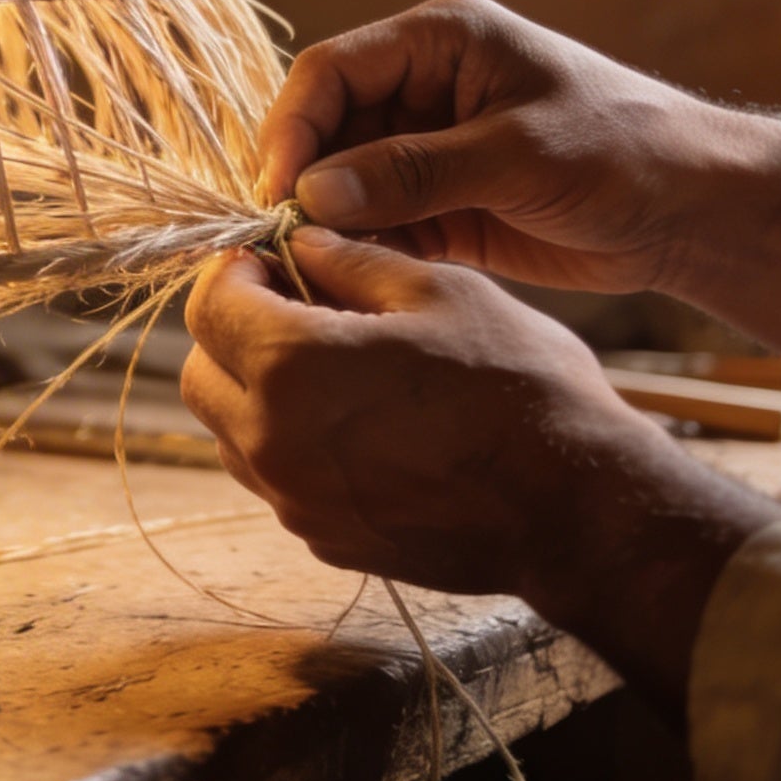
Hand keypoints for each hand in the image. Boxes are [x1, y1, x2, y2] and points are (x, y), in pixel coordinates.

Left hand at [183, 229, 780, 712]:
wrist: (579, 513)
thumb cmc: (520, 389)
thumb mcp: (441, 292)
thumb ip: (352, 261)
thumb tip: (300, 241)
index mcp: (290, 368)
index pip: (209, 303)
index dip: (236, 270)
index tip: (275, 261)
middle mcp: (272, 443)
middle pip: (200, 373)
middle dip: (232, 332)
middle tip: (294, 308)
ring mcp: (295, 501)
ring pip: (230, 431)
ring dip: (255, 390)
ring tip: (330, 365)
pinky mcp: (323, 538)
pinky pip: (275, 478)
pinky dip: (290, 442)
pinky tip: (357, 422)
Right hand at [261, 0, 724, 293]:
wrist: (697, 212)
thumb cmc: (624, 153)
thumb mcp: (518, 156)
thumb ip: (413, 171)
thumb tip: (313, 192)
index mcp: (440, 41)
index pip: (332, 71)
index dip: (293, 128)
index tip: (279, 192)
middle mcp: (423, 87)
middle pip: (327, 127)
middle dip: (303, 180)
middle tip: (287, 240)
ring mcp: (428, 147)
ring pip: (342, 180)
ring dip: (327, 221)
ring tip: (316, 266)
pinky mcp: (440, 203)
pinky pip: (375, 222)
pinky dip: (359, 249)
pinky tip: (352, 279)